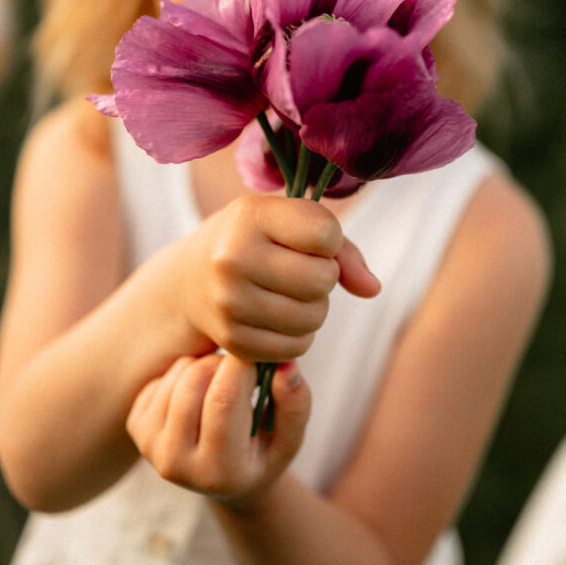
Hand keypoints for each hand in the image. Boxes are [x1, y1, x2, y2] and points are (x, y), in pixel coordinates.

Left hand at [126, 353, 310, 503]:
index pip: (224, 400)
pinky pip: (161, 377)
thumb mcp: (289, 437)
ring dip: (205, 364)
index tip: (258, 359)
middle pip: (195, 382)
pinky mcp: (136, 427)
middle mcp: (177, 467)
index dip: (243, 367)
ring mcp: (151, 448)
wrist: (224, 478)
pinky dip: (185, 372)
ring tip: (223, 383)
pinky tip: (200, 392)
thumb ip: (295, 404)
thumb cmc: (263, 452)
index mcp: (219, 473)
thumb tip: (285, 366)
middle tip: (241, 371)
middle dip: (224, 362)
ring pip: (179, 375)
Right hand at [180, 195, 379, 363]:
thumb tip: (373, 289)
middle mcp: (232, 258)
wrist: (193, 277)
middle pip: (322, 280)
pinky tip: (278, 317)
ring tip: (291, 294)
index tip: (308, 239)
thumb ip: (341, 247)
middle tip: (301, 270)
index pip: (326, 234)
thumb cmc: (256, 241)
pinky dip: (297, 335)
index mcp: (249, 216)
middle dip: (324, 277)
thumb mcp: (289, 222)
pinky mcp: (232, 340)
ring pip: (312, 319)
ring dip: (314, 309)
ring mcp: (228, 303)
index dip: (329, 240)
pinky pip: (295, 348)